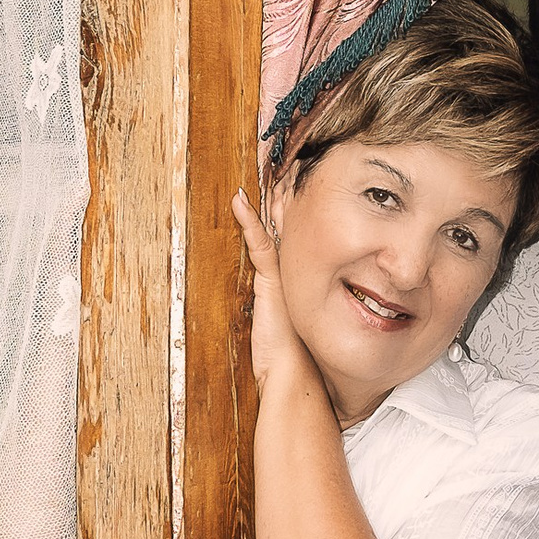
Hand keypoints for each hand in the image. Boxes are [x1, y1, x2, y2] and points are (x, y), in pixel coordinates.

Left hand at [232, 189, 322, 402]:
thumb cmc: (289, 355)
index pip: (293, 232)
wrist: (296, 375)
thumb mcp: (282, 325)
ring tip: (270, 168)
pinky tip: (239, 200)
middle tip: (286, 164)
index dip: (291, 206)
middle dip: (287, 194)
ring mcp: (286, 273)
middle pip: (289, 224)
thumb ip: (278, 305)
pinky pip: (260, 244)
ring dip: (273, 198)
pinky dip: (249, 222)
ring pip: (278, 227)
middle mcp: (295, 270)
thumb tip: (283, 301)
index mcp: (299, 274)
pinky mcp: (273, 280)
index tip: (289, 179)